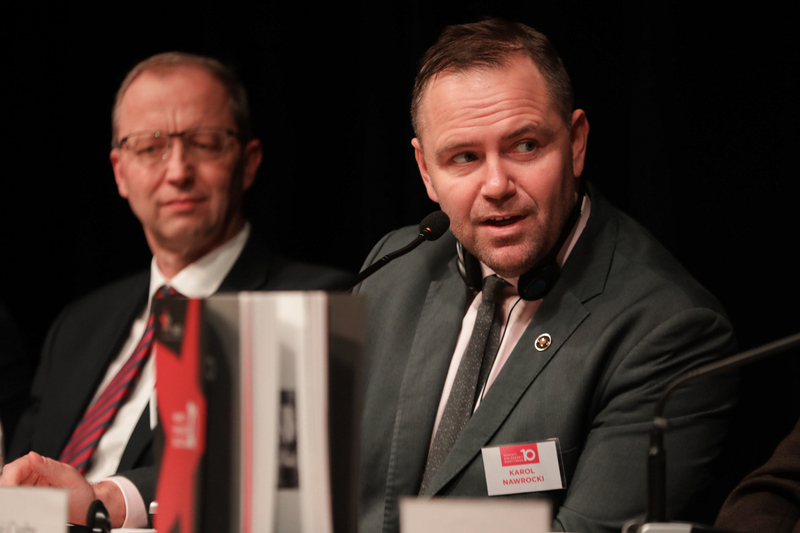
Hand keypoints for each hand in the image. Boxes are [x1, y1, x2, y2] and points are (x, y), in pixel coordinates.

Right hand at [0, 452, 125, 526]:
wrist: (87, 512)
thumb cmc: (82, 494)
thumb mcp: (70, 477)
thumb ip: (52, 467)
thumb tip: (33, 456)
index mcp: (43, 466)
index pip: (18, 467)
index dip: (11, 477)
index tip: (11, 488)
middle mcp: (34, 477)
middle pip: (9, 478)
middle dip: (8, 488)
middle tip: (11, 501)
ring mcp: (30, 491)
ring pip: (10, 491)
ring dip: (10, 497)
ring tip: (15, 506)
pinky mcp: (28, 504)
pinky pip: (15, 503)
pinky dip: (14, 506)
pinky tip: (18, 510)